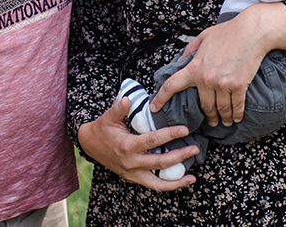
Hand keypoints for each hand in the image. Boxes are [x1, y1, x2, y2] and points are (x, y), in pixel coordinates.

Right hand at [77, 96, 199, 189]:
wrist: (90, 145)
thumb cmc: (102, 129)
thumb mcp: (108, 117)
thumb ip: (119, 108)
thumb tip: (127, 99)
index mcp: (127, 146)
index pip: (153, 140)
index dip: (170, 134)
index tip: (184, 129)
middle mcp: (131, 162)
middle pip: (160, 162)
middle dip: (180, 156)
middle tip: (195, 148)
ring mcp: (133, 173)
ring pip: (158, 182)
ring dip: (177, 179)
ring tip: (192, 175)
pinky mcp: (134, 178)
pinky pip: (154, 185)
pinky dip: (169, 186)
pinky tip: (182, 181)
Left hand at [151, 4, 285, 126]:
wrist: (251, 31)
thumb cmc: (228, 32)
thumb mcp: (202, 38)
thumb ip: (189, 51)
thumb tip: (180, 61)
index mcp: (195, 67)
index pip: (172, 86)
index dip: (161, 99)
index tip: (154, 108)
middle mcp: (206, 79)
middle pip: (204, 106)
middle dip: (208, 117)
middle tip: (211, 121)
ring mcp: (223, 84)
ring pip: (220, 109)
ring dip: (223, 119)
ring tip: (225, 122)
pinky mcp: (239, 86)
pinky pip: (236, 106)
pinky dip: (236, 114)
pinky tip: (236, 118)